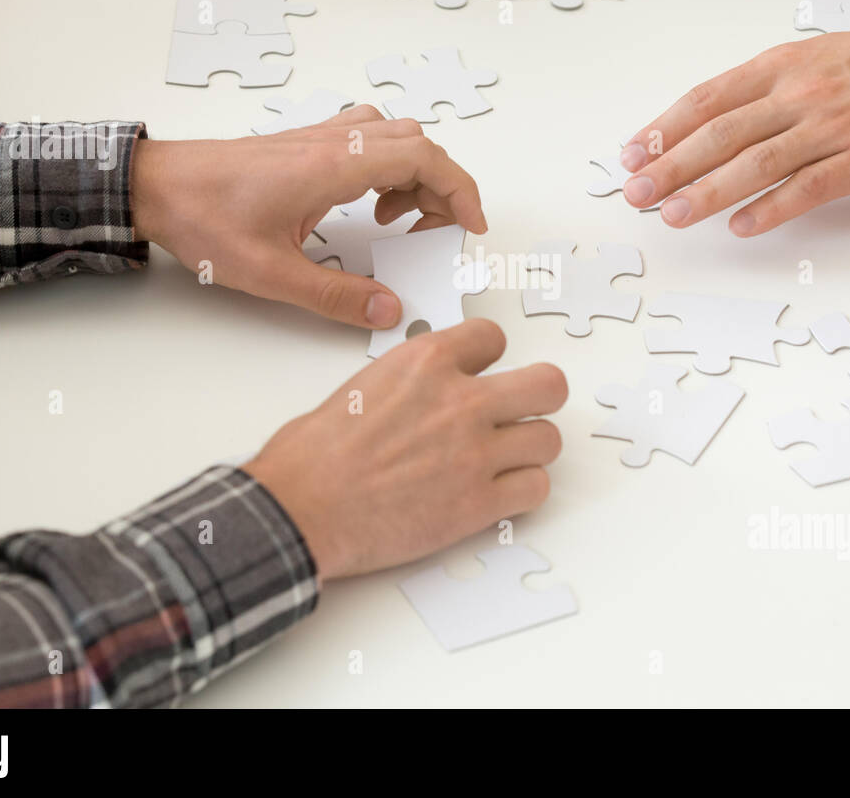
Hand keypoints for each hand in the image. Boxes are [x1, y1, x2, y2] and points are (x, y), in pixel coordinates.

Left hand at [130, 105, 486, 328]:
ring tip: (395, 221)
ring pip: (394, 136)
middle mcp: (333, 141)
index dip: (460, 188)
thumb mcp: (272, 273)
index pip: (423, 157)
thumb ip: (335, 296)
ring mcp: (319, 137)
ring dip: (413, 174)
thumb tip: (386, 308)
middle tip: (436, 232)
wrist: (156, 185)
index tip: (471, 224)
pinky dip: (384, 166)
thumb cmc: (204, 217)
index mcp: (335, 165)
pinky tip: (363, 203)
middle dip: (442, 187)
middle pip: (418, 144)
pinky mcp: (304, 142)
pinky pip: (366, 138)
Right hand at [245, 319, 566, 578]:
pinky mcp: (479, 503)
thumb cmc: (311, 457)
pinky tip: (498, 494)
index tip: (481, 375)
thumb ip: (408, 384)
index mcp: (425, 362)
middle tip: (520, 413)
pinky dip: (522, 492)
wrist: (300, 510)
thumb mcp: (359, 387)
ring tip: (504, 460)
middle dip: (538, 398)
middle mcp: (460, 401)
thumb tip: (423, 397)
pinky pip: (536, 488)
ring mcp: (475, 453)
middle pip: (548, 385)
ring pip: (548, 440)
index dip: (489, 359)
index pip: (493, 337)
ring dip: (530, 451)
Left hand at [619, 23, 849, 234]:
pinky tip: (738, 226)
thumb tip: (708, 119)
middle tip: (636, 191)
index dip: (666, 128)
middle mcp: (800, 95)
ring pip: (756, 164)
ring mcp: (830, 130)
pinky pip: (806, 190)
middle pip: (721, 134)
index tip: (634, 153)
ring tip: (672, 214)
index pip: (708, 99)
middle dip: (671, 165)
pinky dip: (769, 210)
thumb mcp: (813, 55)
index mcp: (782, 65)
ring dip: (708, 192)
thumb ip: (763, 86)